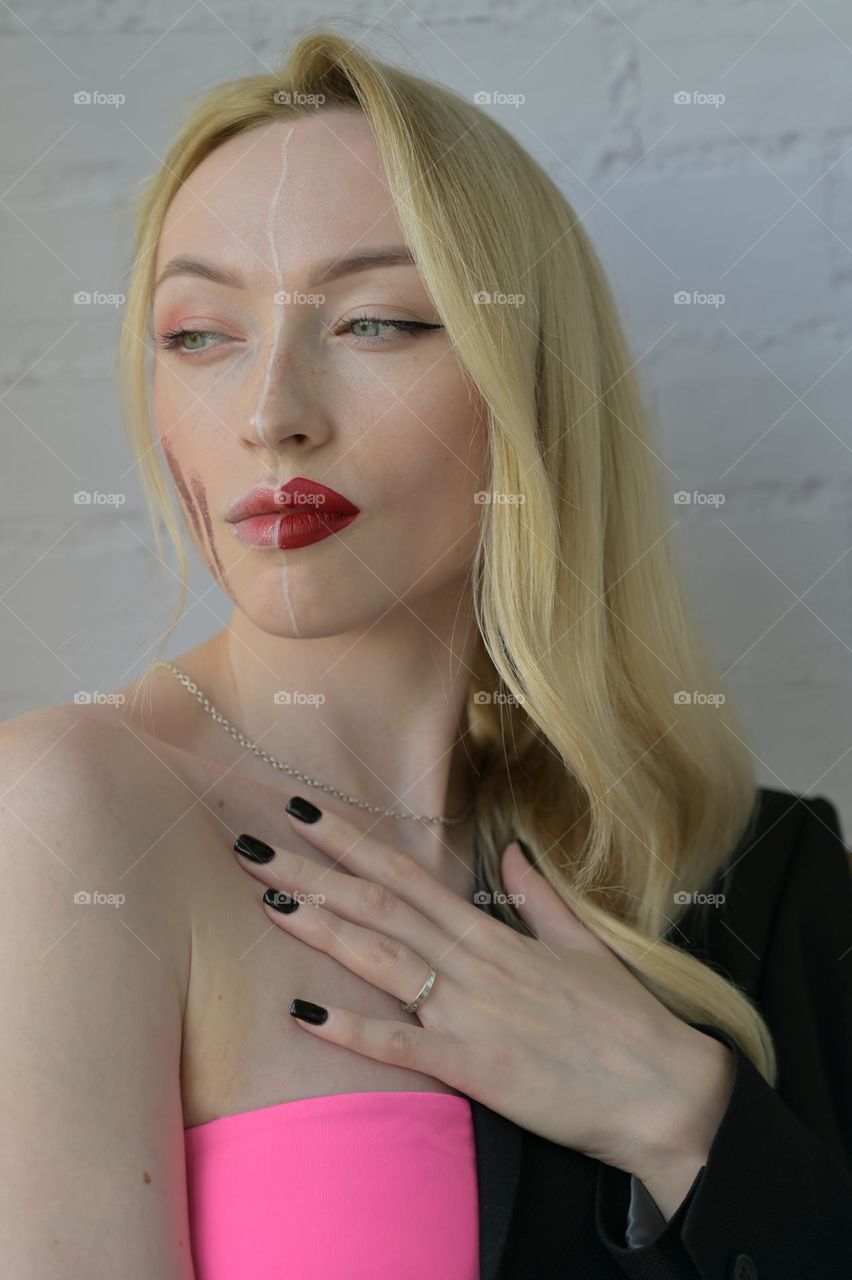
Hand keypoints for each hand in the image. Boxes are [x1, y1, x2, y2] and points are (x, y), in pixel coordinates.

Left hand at [233, 798, 727, 1176]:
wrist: (663, 1091)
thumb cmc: (624, 1021)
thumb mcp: (582, 944)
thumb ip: (537, 896)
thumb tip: (511, 851)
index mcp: (493, 934)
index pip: (408, 874)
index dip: (352, 842)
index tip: (306, 812)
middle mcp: (474, 962)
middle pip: (380, 906)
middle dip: (314, 873)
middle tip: (255, 845)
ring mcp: (471, 1012)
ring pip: (383, 959)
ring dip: (324, 928)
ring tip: (269, 900)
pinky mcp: (475, 1066)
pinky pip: (403, 1044)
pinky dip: (352, 1029)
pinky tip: (304, 1013)